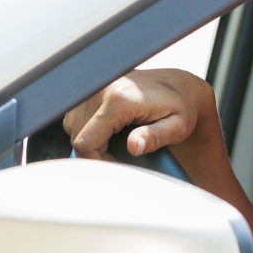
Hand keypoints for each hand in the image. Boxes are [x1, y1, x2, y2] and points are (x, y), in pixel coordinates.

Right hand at [63, 68, 218, 160]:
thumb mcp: (177, 126)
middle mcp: (101, 88)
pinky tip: (106, 132)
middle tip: (118, 159)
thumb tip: (133, 147)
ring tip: (113, 146)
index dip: (96, 162)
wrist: (179, 86)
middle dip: (94, 153)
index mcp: (118, 99)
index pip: (85, 142)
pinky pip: (75, 115)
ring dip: (89, 140)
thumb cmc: (180, 108)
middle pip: (77, 136)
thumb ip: (155, 137)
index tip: (115, 167)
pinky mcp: (91, 86)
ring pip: (72, 126)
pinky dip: (86, 128)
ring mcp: (94, 85)